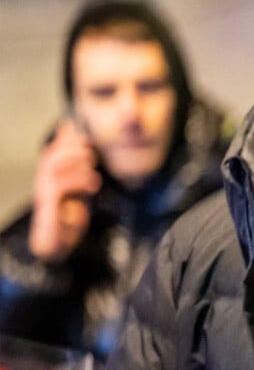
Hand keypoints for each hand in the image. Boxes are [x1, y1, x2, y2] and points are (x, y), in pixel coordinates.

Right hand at [28, 123, 100, 262]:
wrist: (57, 243)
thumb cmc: (69, 218)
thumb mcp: (81, 192)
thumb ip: (83, 173)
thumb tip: (88, 154)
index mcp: (52, 176)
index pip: (55, 151)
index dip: (64, 137)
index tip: (74, 125)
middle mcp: (44, 181)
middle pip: (52, 155)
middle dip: (72, 149)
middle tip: (90, 153)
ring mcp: (43, 191)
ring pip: (54, 166)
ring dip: (76, 164)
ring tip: (92, 174)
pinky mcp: (47, 202)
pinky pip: (59, 184)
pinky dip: (77, 181)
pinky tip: (91, 187)